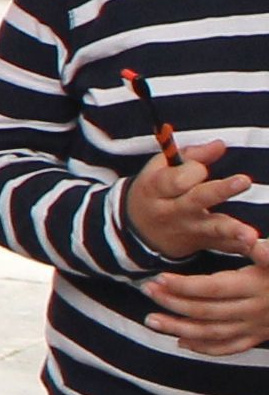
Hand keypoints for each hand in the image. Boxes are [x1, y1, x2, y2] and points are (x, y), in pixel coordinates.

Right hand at [130, 138, 260, 262]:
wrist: (137, 231)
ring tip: (251, 236)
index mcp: (157, 190)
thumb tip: (220, 145)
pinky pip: (225, 247)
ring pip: (213, 229)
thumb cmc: (154, 192)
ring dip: (233, 231)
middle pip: (197, 200)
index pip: (178, 179)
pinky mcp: (203, 243)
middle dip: (221, 190)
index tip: (200, 167)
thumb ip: (190, 156)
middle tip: (244, 181)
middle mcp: (172, 212)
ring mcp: (189, 230)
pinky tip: (259, 249)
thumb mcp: (159, 170)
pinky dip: (242, 248)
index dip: (194, 169)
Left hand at [148, 256, 268, 356]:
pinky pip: (229, 347)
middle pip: (205, 311)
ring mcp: (256, 326)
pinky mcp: (259, 336)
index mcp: (255, 286)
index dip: (184, 285)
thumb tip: (252, 241)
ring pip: (212, 332)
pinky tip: (182, 342)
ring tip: (152, 320)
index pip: (212, 288)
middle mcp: (253, 310)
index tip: (159, 278)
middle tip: (146, 290)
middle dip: (172, 302)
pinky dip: (204, 347)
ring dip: (179, 328)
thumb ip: (266, 252)